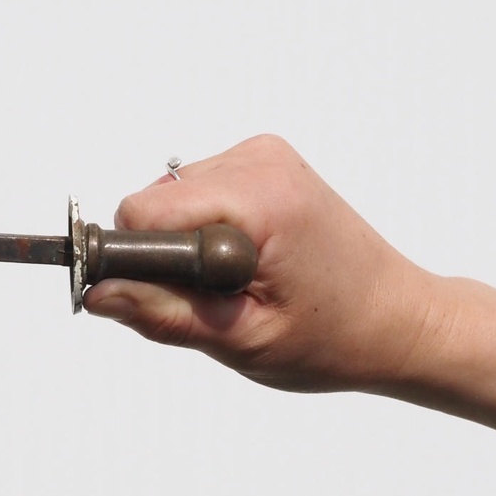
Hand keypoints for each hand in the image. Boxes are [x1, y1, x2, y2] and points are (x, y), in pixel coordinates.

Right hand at [83, 134, 432, 393]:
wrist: (398, 319)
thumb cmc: (336, 337)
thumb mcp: (243, 340)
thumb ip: (165, 314)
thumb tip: (98, 293)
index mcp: (261, 199)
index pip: (143, 213)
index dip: (136, 263)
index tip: (160, 302)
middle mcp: (261, 160)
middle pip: (152, 201)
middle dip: (165, 257)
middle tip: (218, 298)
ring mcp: (264, 154)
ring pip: (169, 197)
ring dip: (185, 245)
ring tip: (238, 282)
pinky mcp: (265, 161)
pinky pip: (195, 192)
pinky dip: (203, 229)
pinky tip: (244, 260)